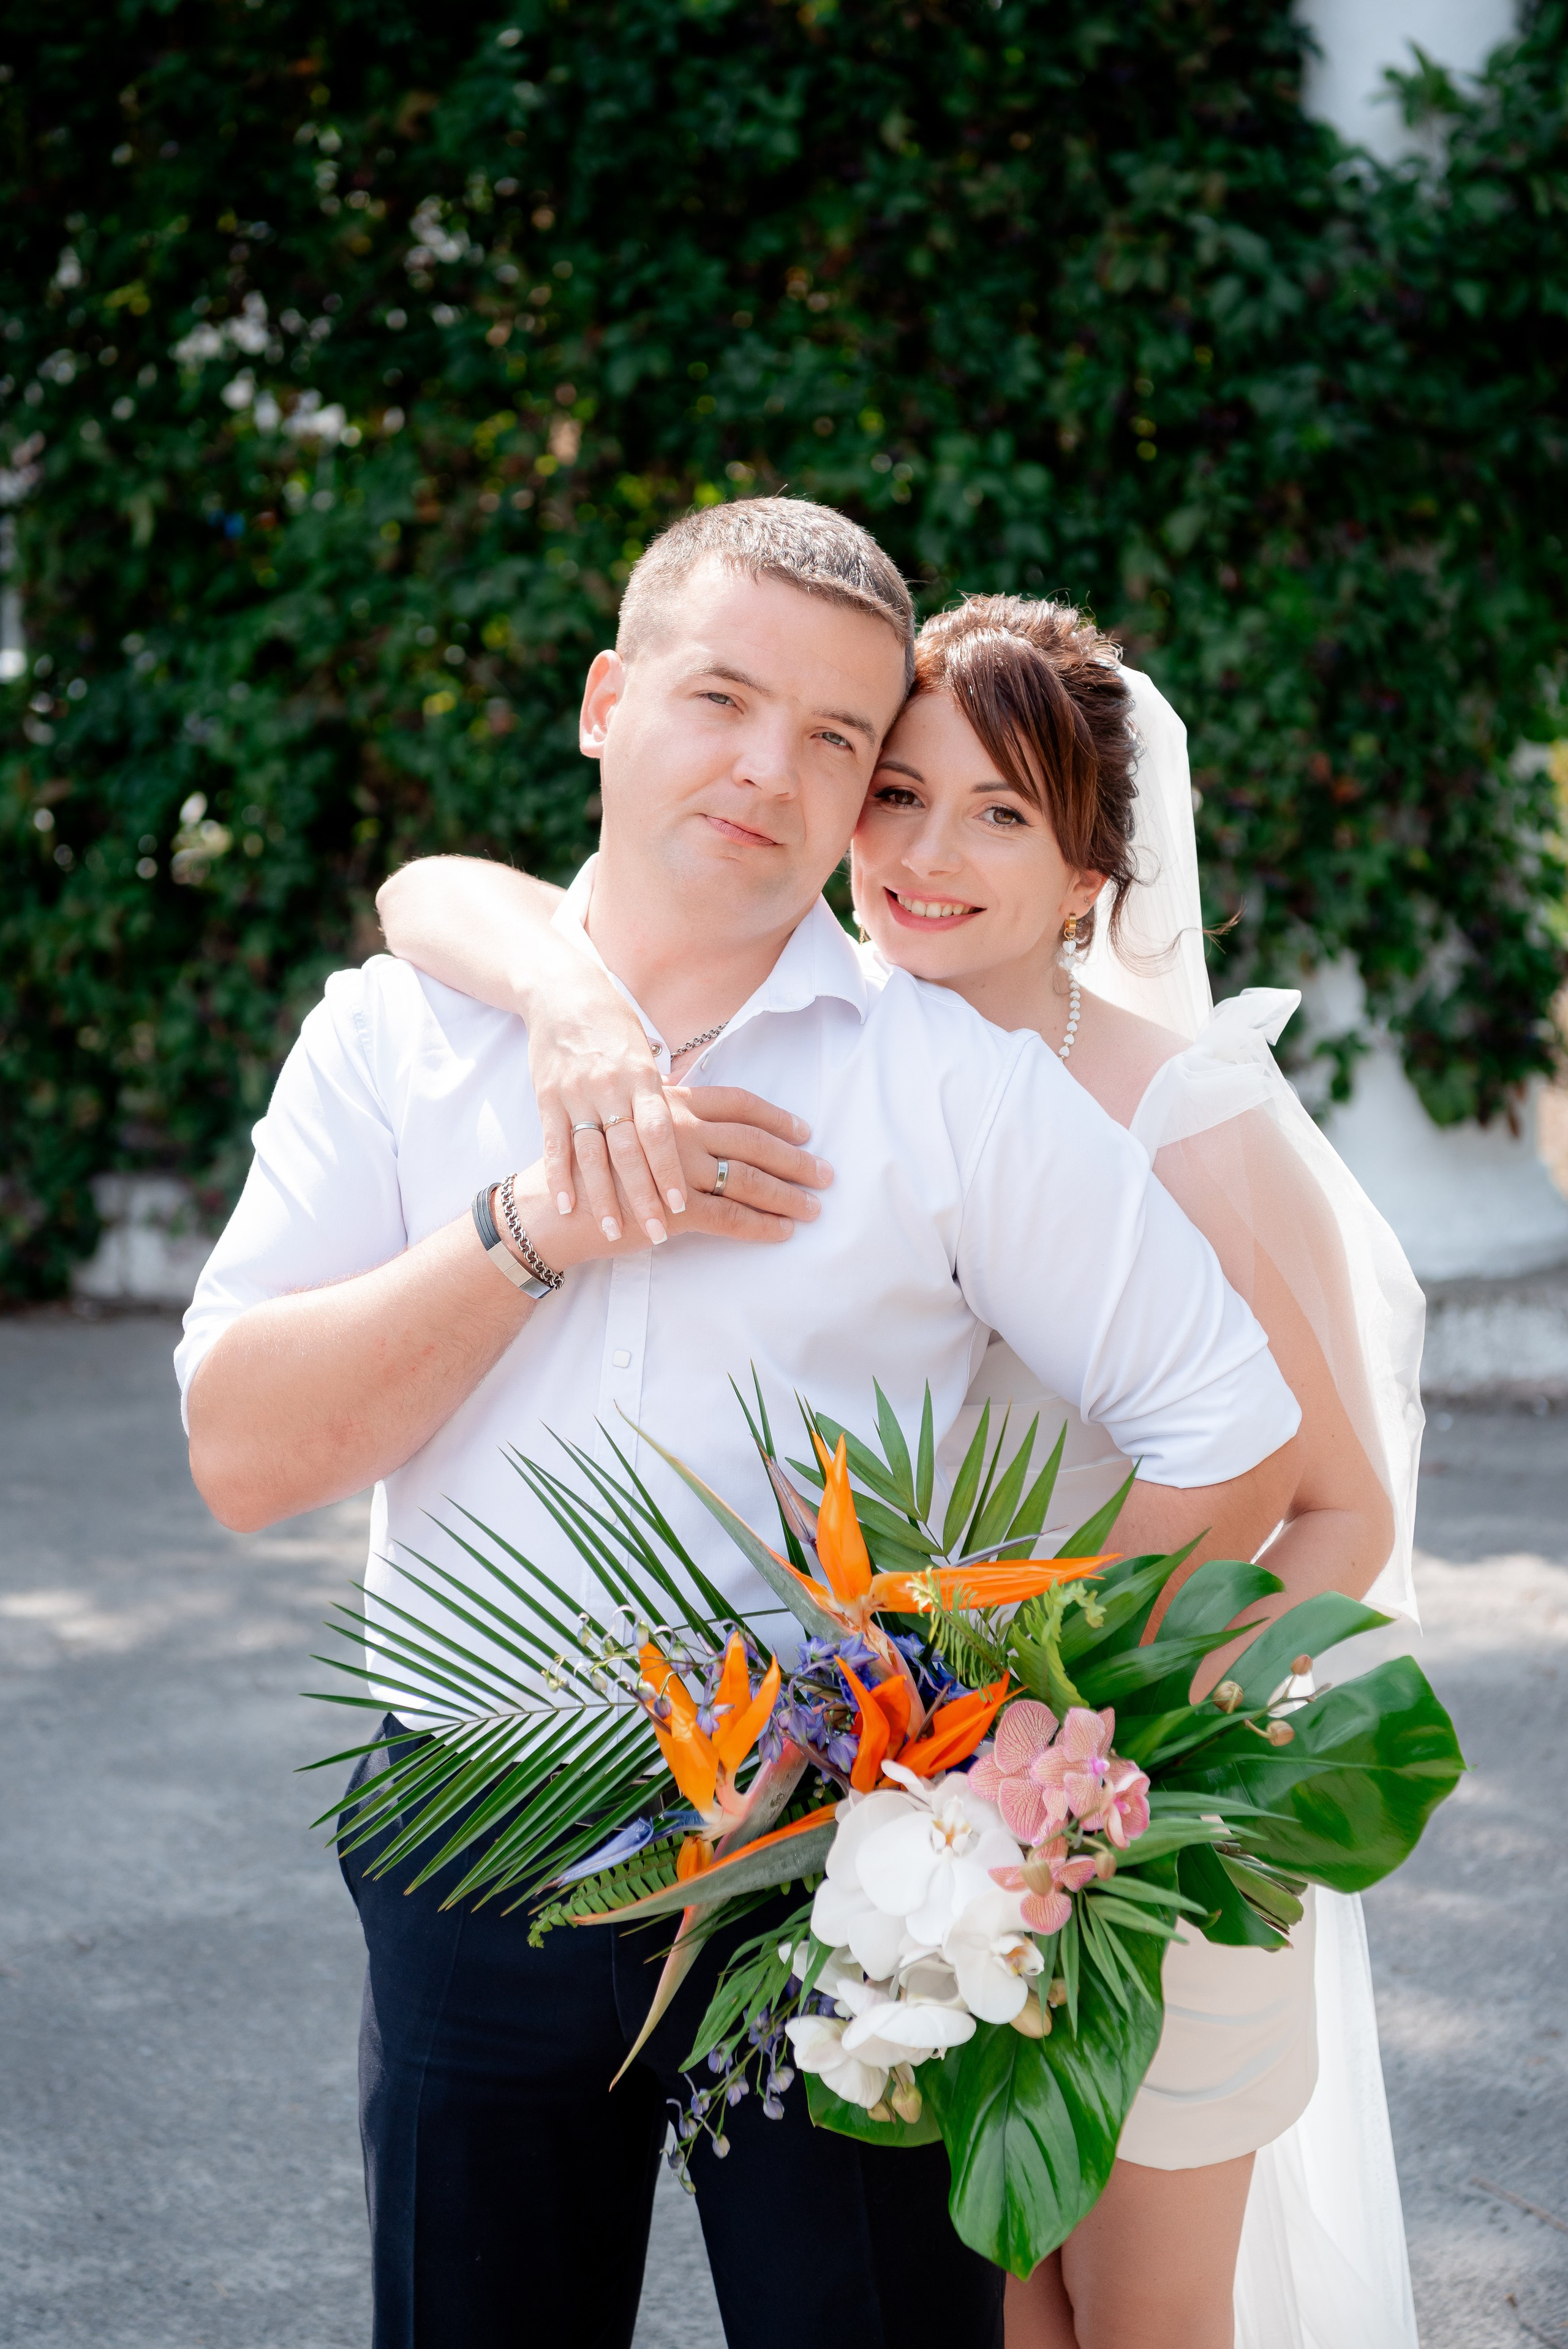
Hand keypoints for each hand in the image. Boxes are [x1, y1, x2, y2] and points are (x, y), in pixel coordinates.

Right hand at [504, 1087, 831, 1268]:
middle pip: (752, 1140)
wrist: (548, 1204)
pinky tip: (782, 1232)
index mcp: (669, 1102)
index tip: (805, 1132)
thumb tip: (693, 1116)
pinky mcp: (669, 1207)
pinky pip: (727, 1216)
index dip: (777, 1117)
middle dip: (794, 1159)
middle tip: (826, 1174)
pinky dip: (760, 1225)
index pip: (738, 1103)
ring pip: (746, 1178)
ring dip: (786, 1195)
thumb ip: (660, 1116)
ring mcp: (674, 1166)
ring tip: (813, 1207)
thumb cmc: (585, 1165)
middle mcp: (677, 1127)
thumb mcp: (623, 1120)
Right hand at [527, 964, 684, 1229]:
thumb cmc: (614, 1026)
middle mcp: (611, 1087)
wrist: (562, 993)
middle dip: (644, 1195)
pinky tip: (567, 1206)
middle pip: (629, 1151)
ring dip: (602, 1196)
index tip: (683, 1204)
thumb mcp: (646, 1055)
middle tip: (658, 1232)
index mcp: (642, 1077)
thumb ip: (664, 1095)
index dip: (669, 1169)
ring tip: (614, 1231)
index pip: (659, 1131)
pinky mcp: (547, 1098)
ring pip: (592, 1153)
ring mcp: (577, 1094)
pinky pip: (554, 1142)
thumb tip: (702, 1128)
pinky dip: (560, 1175)